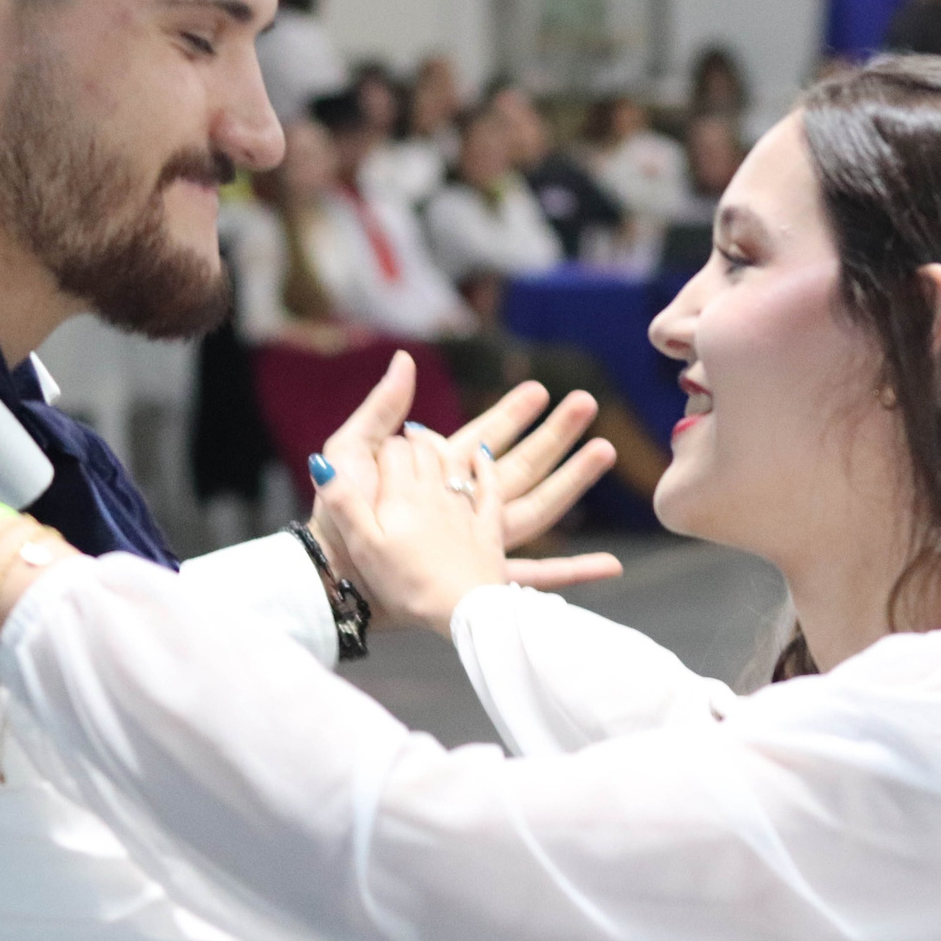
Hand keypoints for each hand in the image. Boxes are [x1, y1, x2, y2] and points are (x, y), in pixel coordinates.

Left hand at [309, 352, 622, 596]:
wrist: (330, 581)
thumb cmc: (331, 522)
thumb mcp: (349, 452)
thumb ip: (381, 410)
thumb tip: (405, 360)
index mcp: (434, 478)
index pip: (484, 438)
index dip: (511, 413)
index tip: (541, 389)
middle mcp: (460, 509)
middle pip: (522, 466)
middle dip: (555, 434)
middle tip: (587, 401)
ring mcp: (473, 544)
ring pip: (538, 507)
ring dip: (573, 480)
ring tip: (606, 450)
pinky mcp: (478, 578)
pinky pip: (535, 575)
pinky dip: (574, 572)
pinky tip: (609, 566)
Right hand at [325, 423, 509, 630]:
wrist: (463, 609)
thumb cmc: (407, 583)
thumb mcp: (363, 547)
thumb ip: (343, 503)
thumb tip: (321, 463)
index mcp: (403, 496)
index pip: (393, 450)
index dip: (383, 448)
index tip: (374, 456)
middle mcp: (436, 492)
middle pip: (424, 451)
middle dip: (409, 443)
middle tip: (399, 445)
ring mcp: (465, 508)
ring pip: (453, 461)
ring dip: (439, 446)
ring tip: (427, 440)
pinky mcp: (488, 526)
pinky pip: (489, 485)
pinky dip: (484, 466)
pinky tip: (482, 455)